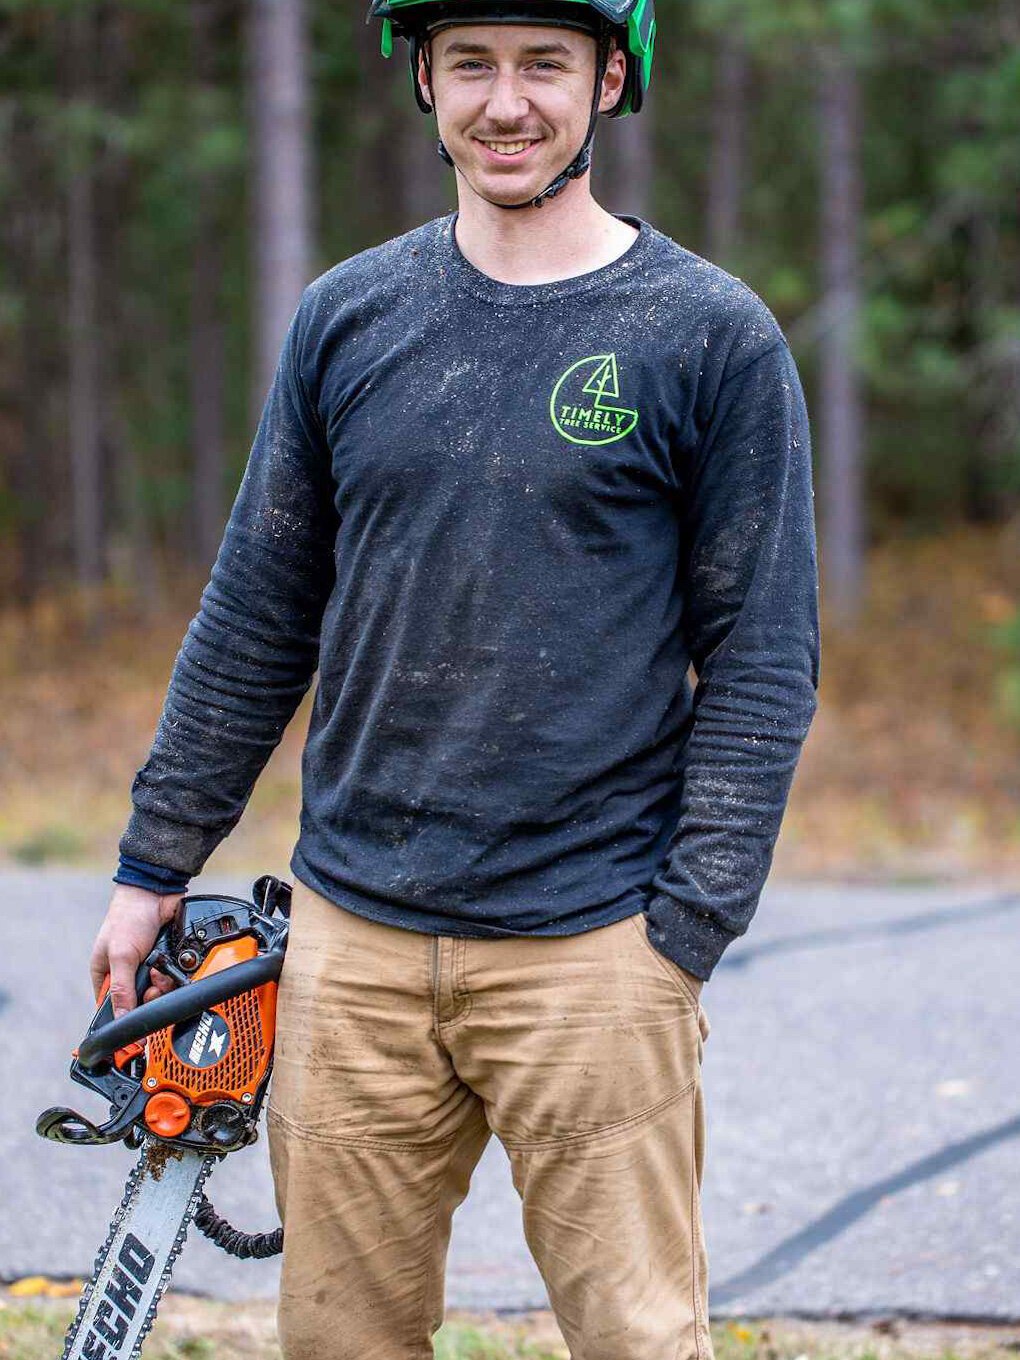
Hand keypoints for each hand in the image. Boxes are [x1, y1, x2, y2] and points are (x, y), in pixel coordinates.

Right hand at [89, 885, 182, 1016]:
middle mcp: (125, 973)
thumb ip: (121, 988)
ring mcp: (146, 967)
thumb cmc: (129, 918)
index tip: (136, 1023)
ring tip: (160, 971)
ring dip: (162, 984)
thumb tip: (121, 1019)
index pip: (110, 1007)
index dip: (123, 1016)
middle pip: (138, 1002)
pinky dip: (172, 973)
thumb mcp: (121, 956)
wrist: (156, 892)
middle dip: (148, 997)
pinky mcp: (165, 961)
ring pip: (158, 992)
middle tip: (152, 987)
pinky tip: (168, 963)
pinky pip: (172, 978)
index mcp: (105, 974)